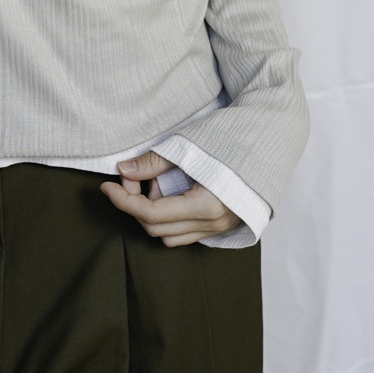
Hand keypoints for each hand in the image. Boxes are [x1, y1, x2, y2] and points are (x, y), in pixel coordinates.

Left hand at [100, 149, 241, 245]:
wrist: (267, 138)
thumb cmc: (231, 137)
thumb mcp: (188, 146)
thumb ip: (154, 162)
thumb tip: (123, 170)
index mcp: (206, 205)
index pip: (151, 214)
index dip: (123, 201)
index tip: (106, 186)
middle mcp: (213, 223)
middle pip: (157, 228)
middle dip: (135, 205)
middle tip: (130, 177)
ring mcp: (220, 227)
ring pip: (169, 235)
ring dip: (151, 213)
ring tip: (153, 184)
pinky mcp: (222, 224)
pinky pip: (185, 232)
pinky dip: (167, 217)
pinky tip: (167, 192)